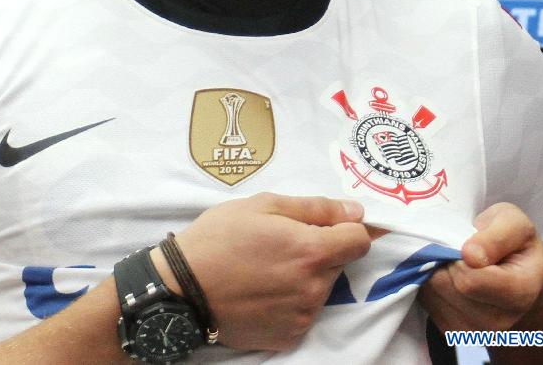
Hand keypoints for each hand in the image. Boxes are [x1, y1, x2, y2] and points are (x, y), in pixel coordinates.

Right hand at [153, 192, 375, 351]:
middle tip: (282, 241)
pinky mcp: (288, 337)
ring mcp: (302, 317)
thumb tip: (356, 210)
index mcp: (311, 251)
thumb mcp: (263, 205)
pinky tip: (262, 288)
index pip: (360, 240)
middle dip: (320, 249)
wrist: (182, 288)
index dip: (350, 227)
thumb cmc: (220, 237)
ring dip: (306, 274)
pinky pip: (303, 311)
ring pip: (321, 287)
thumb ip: (315, 207)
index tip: (333, 223)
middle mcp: (314, 288)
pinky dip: (291, 299)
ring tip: (267, 265)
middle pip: (338, 262)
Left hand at [419, 202, 542, 331]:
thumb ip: (497, 235)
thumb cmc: (512, 241)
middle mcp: (501, 321)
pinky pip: (426, 301)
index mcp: (521, 292)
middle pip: (446, 286)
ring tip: (455, 263)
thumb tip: (470, 254)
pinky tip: (449, 276)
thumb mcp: (512, 222)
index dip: (459, 255)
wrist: (514, 270)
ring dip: (435, 270)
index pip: (469, 280)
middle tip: (458, 250)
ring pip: (432, 293)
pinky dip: (430, 283)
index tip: (467, 245)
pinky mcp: (454, 333)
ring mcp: (477, 333)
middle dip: (444, 260)